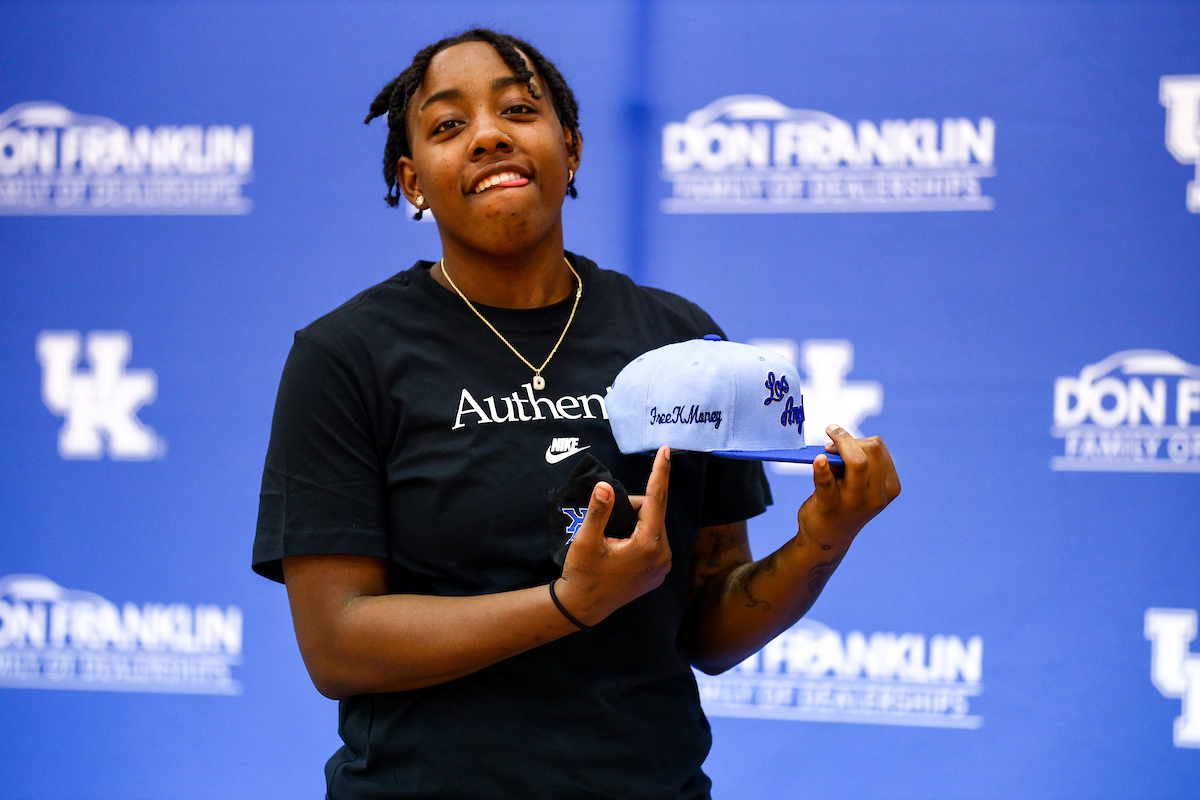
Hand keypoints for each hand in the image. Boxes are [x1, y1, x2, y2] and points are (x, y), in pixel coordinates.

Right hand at [556, 446, 672, 625]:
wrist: (583, 608)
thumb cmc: (583, 574)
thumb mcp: (586, 541)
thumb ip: (598, 511)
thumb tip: (604, 486)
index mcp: (648, 545)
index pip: (656, 500)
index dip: (660, 473)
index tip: (667, 450)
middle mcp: (663, 555)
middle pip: (652, 514)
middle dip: (633, 507)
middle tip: (607, 521)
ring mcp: (663, 566)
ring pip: (653, 527)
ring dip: (636, 522)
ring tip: (611, 538)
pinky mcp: (658, 573)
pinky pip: (653, 542)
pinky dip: (639, 535)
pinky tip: (620, 547)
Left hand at [799, 424, 900, 549]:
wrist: (827, 538)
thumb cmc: (842, 503)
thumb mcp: (857, 485)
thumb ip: (852, 463)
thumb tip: (836, 440)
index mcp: (889, 486)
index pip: (878, 448)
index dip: (856, 440)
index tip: (839, 443)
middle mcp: (877, 495)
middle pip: (871, 449)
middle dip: (848, 439)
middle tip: (829, 445)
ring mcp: (856, 502)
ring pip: (857, 461)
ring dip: (839, 445)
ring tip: (823, 452)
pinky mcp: (831, 506)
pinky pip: (827, 482)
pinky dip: (822, 468)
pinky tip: (818, 460)